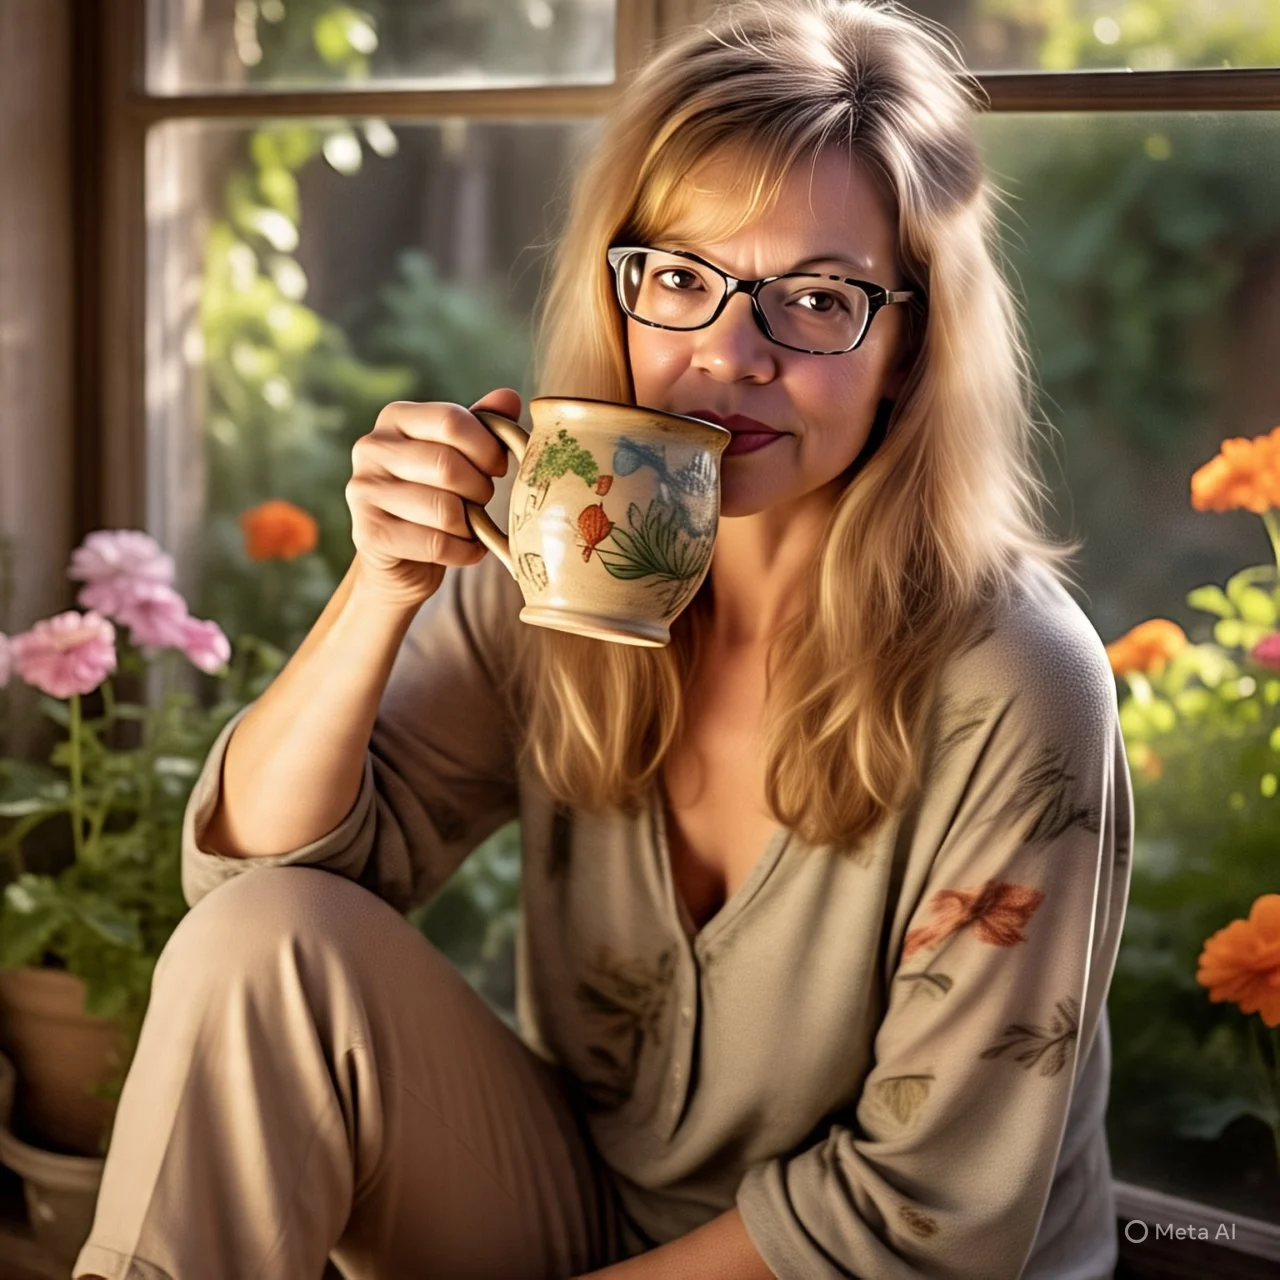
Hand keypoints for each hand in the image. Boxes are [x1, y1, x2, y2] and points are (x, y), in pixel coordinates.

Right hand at [345, 387, 519, 609]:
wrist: (399, 558)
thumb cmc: (436, 497)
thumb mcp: (459, 456)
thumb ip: (480, 426)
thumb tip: (509, 397)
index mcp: (395, 418)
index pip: (452, 420)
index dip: (487, 447)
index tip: (497, 467)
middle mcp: (371, 448)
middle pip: (448, 466)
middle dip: (480, 489)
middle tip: (482, 500)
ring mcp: (364, 492)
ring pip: (444, 509)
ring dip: (471, 524)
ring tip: (471, 525)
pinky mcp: (370, 535)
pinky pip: (436, 543)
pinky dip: (463, 550)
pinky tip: (464, 547)